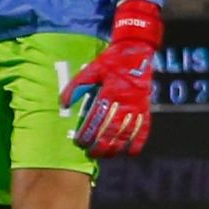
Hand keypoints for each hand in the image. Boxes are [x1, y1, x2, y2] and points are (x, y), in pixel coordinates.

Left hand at [61, 0, 162, 157]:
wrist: (136, 52)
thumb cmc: (110, 62)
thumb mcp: (90, 71)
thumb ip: (76, 87)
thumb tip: (63, 104)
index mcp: (109, 93)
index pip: (96, 119)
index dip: (88, 134)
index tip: (79, 143)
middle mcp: (124, 102)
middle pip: (111, 130)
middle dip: (99, 145)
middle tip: (89, 153)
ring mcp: (137, 107)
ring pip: (126, 133)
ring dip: (115, 147)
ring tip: (104, 156)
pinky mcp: (146, 108)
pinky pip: (144, 129)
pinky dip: (138, 142)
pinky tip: (130, 153)